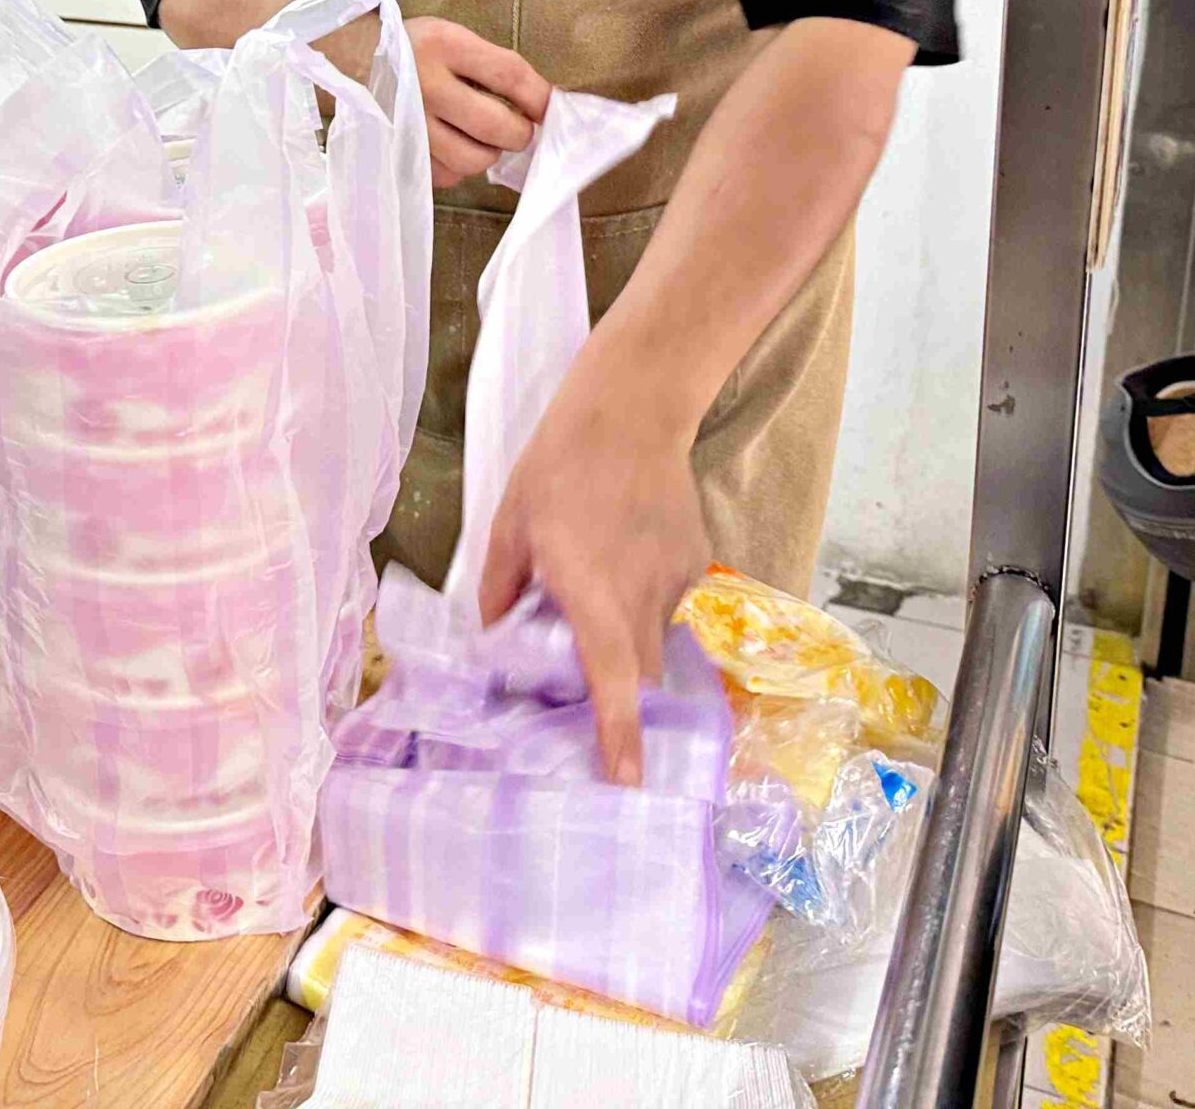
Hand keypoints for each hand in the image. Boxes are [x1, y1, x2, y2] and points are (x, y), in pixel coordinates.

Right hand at [407, 18, 552, 187]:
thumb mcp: (452, 38)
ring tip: (478, 137)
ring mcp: (409, 124)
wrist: (351, 62)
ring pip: (473, 158)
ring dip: (487, 152)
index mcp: (443, 45)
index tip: (550, 110)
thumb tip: (542, 105)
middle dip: (518, 133)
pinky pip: (446, 174)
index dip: (540, 98)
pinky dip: (457, 165)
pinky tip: (449, 145)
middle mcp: (425, 85)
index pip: (509, 76)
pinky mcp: (398, 153)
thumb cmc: (414, 50)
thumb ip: (493, 67)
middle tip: (516, 129)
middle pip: (495, 126)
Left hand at [476, 409, 711, 785]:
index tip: (628, 783)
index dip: (619, 734)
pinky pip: (670, 603)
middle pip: (637, 675)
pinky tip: (625, 554)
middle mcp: (641, 596)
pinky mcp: (696, 562)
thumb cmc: (559, 466)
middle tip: (581, 688)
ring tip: (597, 585)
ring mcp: (676, 580)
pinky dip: (645, 600)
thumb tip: (498, 636)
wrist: (631, 410)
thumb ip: (500, 589)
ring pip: (654, 640)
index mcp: (590, 592)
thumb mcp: (509, 525)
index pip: (611, 679)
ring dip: (626, 638)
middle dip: (616, 695)